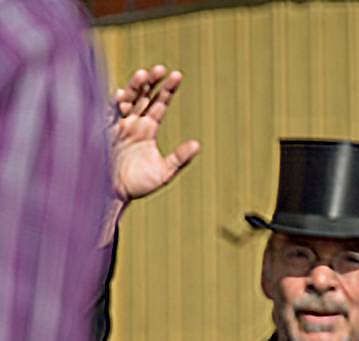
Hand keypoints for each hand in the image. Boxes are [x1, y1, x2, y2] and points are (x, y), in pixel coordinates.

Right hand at [110, 65, 199, 204]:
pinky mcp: (104, 133)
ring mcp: (118, 126)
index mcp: (147, 130)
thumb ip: (179, 158)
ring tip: (143, 75)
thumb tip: (197, 145)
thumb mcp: (164, 173)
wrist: (115, 196)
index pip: (159, 104)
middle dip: (151, 82)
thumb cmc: (139, 185)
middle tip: (161, 69)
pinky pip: (108, 114)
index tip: (177, 75)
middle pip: (143, 97)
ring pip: (127, 101)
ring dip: (134, 88)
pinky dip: (113, 105)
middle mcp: (133, 123)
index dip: (168, 90)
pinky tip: (121, 95)